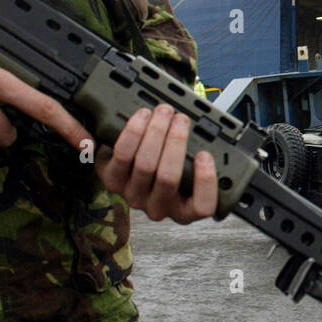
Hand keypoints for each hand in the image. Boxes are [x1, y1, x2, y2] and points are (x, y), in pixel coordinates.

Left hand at [96, 105, 217, 222]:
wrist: (126, 163)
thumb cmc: (164, 164)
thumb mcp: (188, 168)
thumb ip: (199, 160)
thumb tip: (209, 142)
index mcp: (183, 208)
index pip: (202, 207)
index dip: (205, 181)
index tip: (205, 155)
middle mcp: (158, 207)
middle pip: (168, 178)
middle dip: (176, 142)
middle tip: (181, 119)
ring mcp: (133, 195)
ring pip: (145, 164)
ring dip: (155, 132)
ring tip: (163, 113)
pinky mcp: (112, 180)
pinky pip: (123, 154)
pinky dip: (134, 133)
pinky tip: (143, 118)